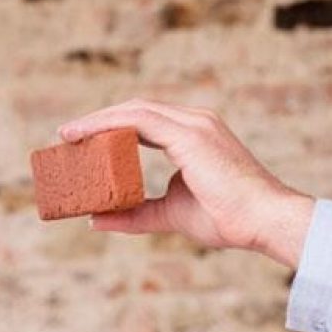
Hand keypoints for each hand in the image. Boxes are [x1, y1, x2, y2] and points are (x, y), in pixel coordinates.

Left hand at [58, 99, 314, 267]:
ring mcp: (194, 124)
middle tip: (67, 137)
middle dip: (99, 121)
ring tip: (69, 135)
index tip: (82, 142)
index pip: (144, 122)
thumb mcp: (171, 215)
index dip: (111, 128)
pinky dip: (108, 124)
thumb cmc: (229, 219)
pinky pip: (139, 120)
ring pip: (134, 110)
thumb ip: (136, 214)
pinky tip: (85, 136)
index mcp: (194, 135)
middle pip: (136, 111)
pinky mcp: (190, 134)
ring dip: (98, 120)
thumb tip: (96, 220)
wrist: (264, 221)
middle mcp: (195, 121)